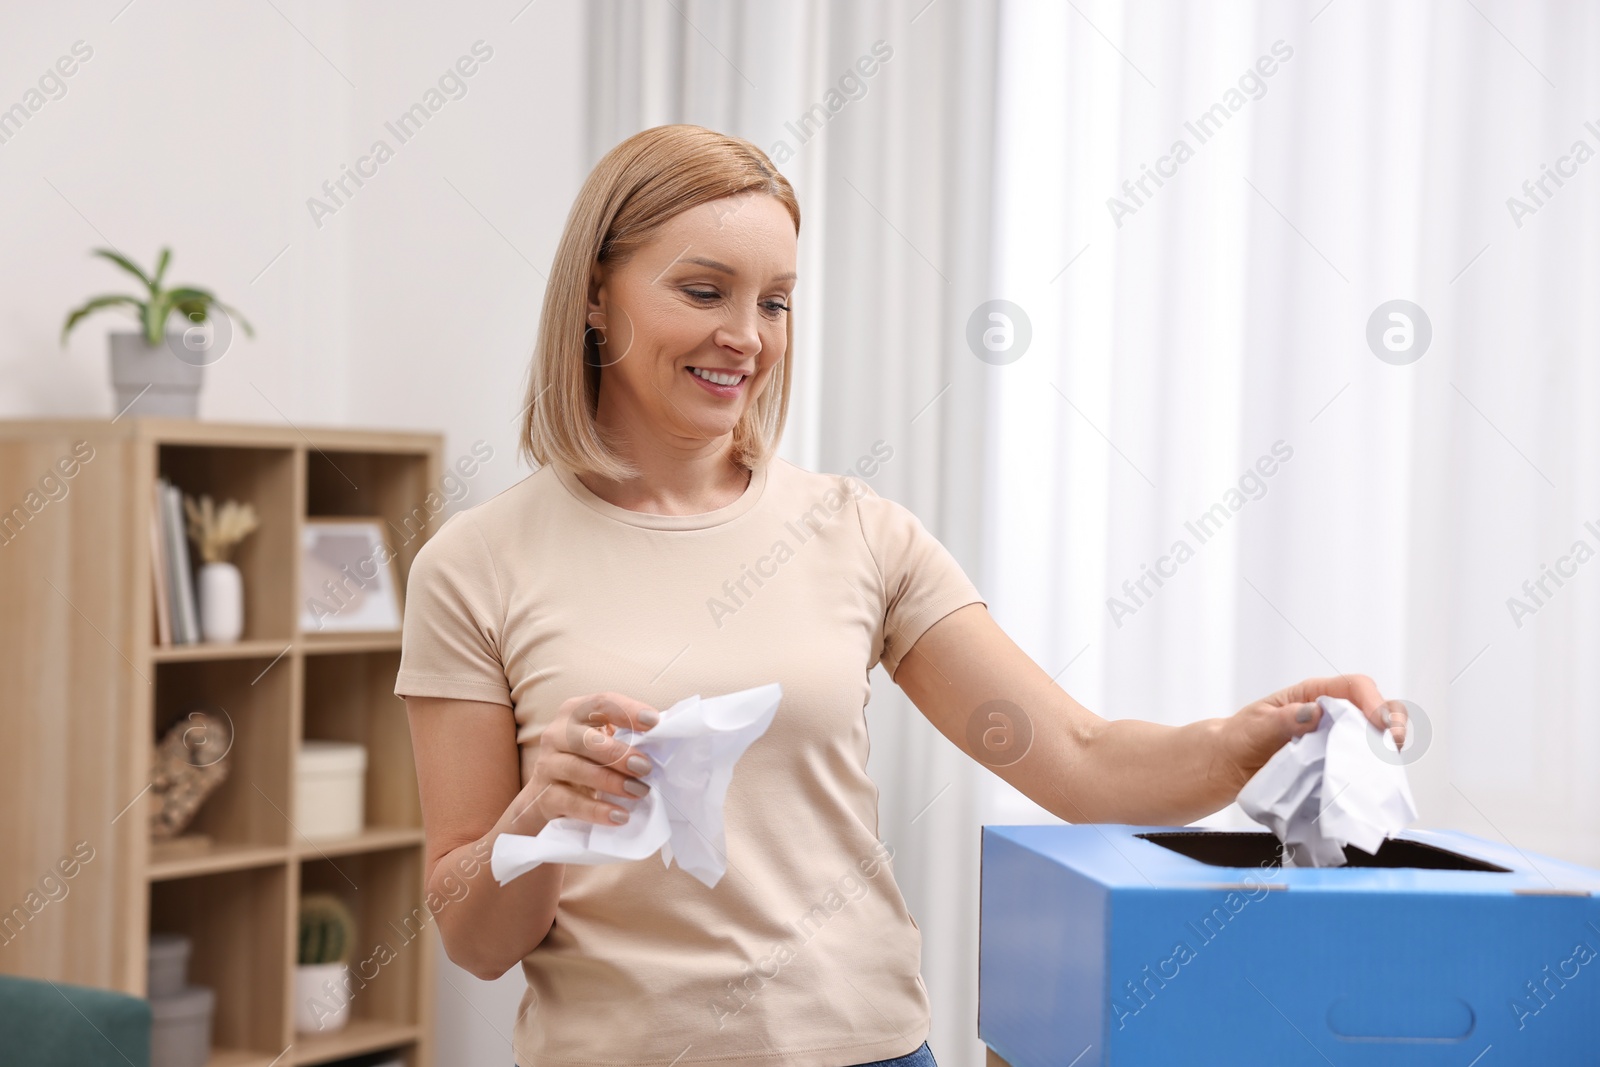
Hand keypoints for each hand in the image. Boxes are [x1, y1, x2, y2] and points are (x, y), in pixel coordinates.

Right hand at [503, 692, 658, 836]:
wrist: (547, 796)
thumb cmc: (587, 761)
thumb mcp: (603, 742)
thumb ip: (629, 735)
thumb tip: (668, 734)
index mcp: (575, 712)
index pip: (601, 703)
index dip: (628, 711)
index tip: (654, 723)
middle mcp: (556, 734)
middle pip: (586, 739)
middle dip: (619, 753)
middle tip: (646, 768)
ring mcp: (546, 764)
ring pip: (576, 769)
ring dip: (611, 781)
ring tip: (639, 792)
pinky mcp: (543, 795)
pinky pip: (570, 802)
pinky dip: (596, 810)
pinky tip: (619, 815)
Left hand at [1214, 674, 1408, 792]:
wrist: (1229, 767)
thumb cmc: (1241, 738)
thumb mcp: (1257, 726)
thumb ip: (1284, 719)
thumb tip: (1314, 713)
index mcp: (1312, 695)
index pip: (1354, 687)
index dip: (1373, 702)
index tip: (1379, 723)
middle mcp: (1331, 715)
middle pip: (1377, 710)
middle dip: (1392, 725)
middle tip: (1392, 747)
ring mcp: (1336, 741)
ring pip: (1374, 739)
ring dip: (1384, 751)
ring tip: (1384, 766)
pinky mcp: (1335, 765)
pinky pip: (1362, 766)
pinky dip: (1371, 773)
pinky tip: (1369, 782)